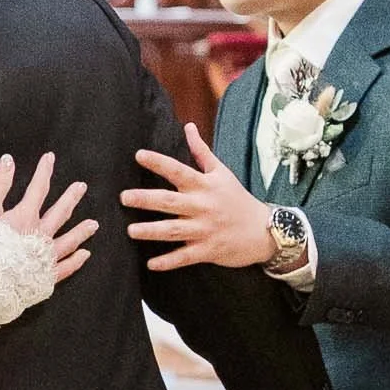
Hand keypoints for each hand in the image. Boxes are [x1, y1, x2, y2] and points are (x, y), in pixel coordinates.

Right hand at [0, 153, 98, 281]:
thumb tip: (8, 160)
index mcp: (26, 217)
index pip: (38, 188)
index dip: (44, 171)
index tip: (50, 158)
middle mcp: (41, 235)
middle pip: (60, 212)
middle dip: (71, 198)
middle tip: (82, 187)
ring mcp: (47, 257)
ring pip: (69, 240)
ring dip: (82, 231)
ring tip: (94, 224)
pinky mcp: (47, 276)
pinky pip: (66, 267)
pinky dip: (76, 261)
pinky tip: (85, 254)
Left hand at [121, 123, 274, 270]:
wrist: (265, 230)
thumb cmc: (237, 199)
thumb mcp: (222, 173)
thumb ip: (201, 151)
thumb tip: (188, 126)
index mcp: (205, 186)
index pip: (179, 171)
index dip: (159, 162)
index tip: (139, 155)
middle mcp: (203, 206)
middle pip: (170, 202)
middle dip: (146, 199)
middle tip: (124, 197)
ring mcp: (205, 230)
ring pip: (174, 230)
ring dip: (152, 231)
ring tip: (131, 231)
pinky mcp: (208, 250)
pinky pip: (185, 257)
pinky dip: (169, 261)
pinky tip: (151, 264)